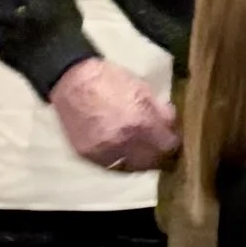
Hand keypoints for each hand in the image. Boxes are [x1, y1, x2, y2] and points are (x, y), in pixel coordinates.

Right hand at [49, 57, 179, 172]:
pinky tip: (125, 150)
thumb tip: (172, 126)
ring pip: (133, 167)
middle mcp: (122, 142)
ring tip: (143, 149)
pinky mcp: (88, 155)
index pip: (168, 146)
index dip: (173, 143)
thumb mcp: (142, 89)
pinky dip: (122, 160)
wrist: (72, 80)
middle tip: (161, 147)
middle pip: (152, 162)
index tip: (173, 139)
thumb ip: (160, 111)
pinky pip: (112, 166)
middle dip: (160, 154)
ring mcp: (103, 151)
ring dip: (141, 160)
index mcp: (140, 123)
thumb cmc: (109, 79)